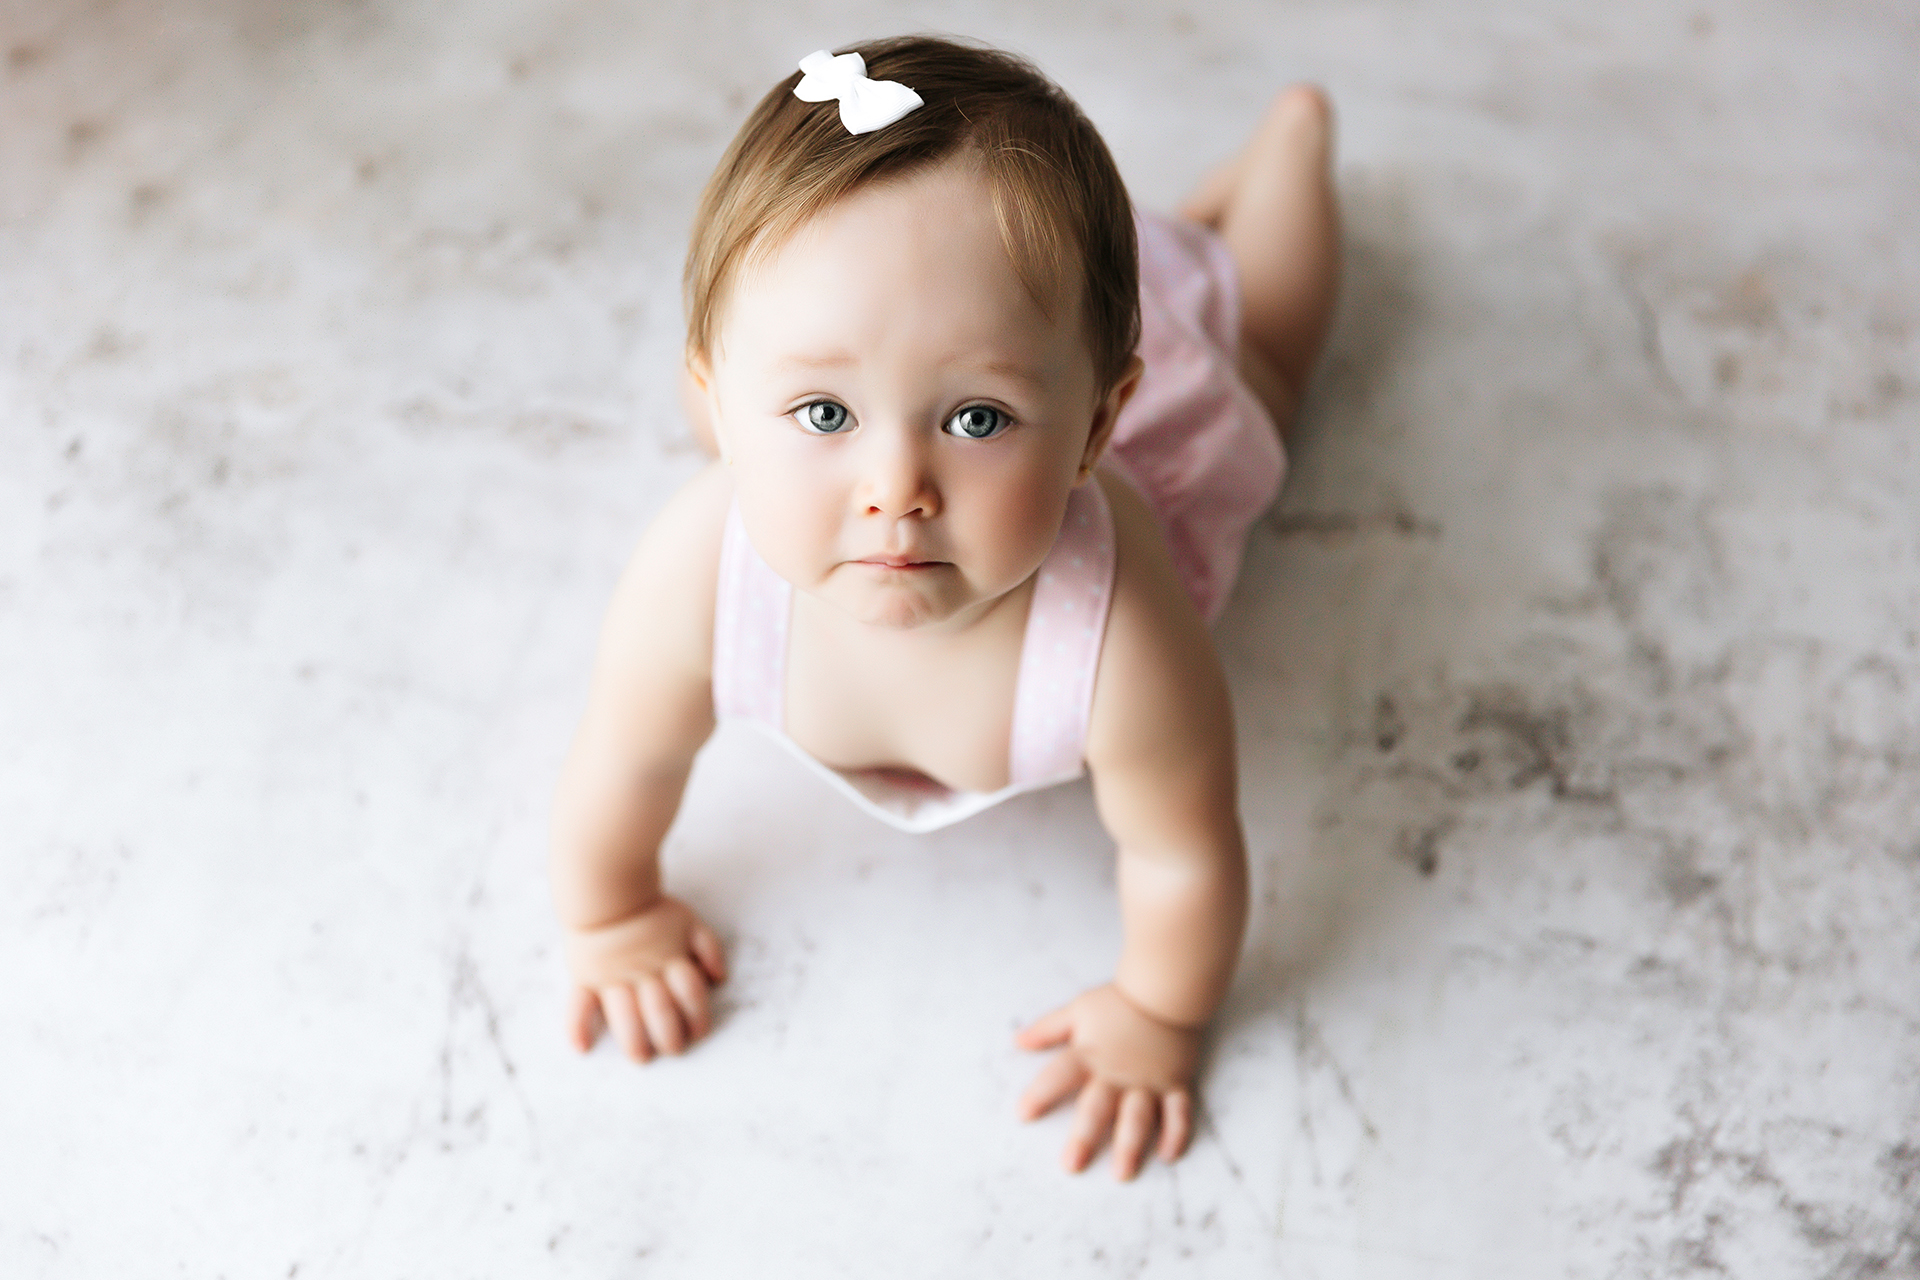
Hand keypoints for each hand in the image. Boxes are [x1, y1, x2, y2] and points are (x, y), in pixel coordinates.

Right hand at [563, 895, 727, 1061]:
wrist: (607, 890)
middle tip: (673, 1050)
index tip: (699, 1032)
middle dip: (670, 1036)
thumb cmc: (650, 910)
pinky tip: (582, 1048)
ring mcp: (612, 976)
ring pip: (624, 1015)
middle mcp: (642, 971)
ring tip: (641, 1057)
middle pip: (660, 1010)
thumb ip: (709, 948)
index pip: (690, 992)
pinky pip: (578, 1004)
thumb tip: (719, 979)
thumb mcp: (689, 921)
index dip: (698, 1015)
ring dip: (634, 1041)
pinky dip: (577, 1026)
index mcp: (670, 958)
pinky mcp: (585, 976)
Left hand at [1015, 983, 1201, 1179]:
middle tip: (1071, 1166)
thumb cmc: (1119, 1003)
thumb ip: (1048, 1029)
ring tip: (1121, 1174)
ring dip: (1130, 1146)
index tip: (1023, 1115)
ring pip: (1138, 1117)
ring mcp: (1148, 1081)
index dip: (1041, 1094)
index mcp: (1090, 1055)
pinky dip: (1176, 1133)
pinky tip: (1168, 1155)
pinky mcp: (1175, 1083)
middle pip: (1097, 1108)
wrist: (1166, 992)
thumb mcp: (1078, 1009)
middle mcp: (1117, 1074)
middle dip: (1084, 1137)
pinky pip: (1179, 1112)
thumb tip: (1018, 1042)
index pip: (1059, 1076)